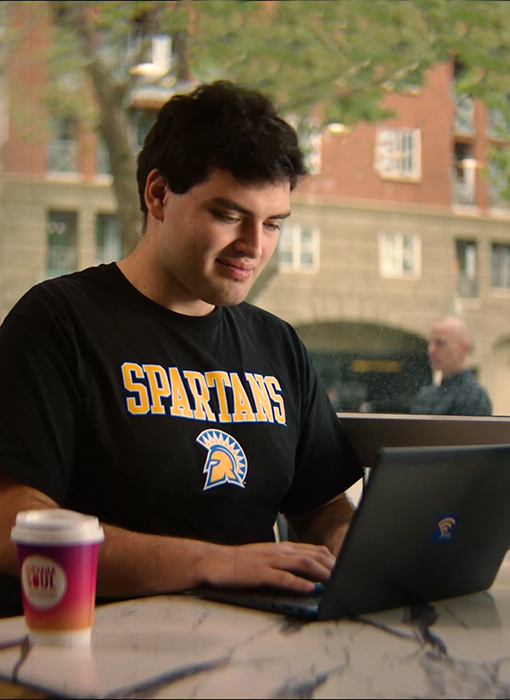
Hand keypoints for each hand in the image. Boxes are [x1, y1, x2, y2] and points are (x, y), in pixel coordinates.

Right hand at [198, 541, 335, 593]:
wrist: (213, 561)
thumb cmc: (238, 563)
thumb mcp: (265, 559)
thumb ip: (283, 563)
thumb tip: (304, 575)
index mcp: (281, 548)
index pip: (313, 549)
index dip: (331, 559)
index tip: (344, 569)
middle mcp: (278, 551)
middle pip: (313, 555)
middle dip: (332, 566)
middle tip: (346, 578)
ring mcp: (269, 561)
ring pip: (302, 563)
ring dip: (321, 573)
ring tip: (335, 583)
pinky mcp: (259, 573)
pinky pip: (282, 577)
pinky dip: (298, 583)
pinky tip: (309, 590)